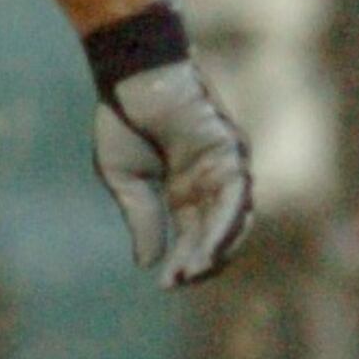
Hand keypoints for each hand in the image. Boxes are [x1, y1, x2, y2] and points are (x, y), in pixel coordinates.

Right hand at [83, 5, 254, 286]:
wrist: (131, 74)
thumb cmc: (123, 119)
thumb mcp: (127, 181)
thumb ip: (144, 221)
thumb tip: (149, 265)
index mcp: (185, 191)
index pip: (194, 237)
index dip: (182, 262)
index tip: (165, 284)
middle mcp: (210, 182)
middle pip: (217, 235)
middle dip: (201, 262)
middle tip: (179, 281)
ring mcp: (225, 167)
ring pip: (233, 221)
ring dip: (216, 250)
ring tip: (193, 272)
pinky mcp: (231, 151)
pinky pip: (235, 196)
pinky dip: (224, 225)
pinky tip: (208, 249)